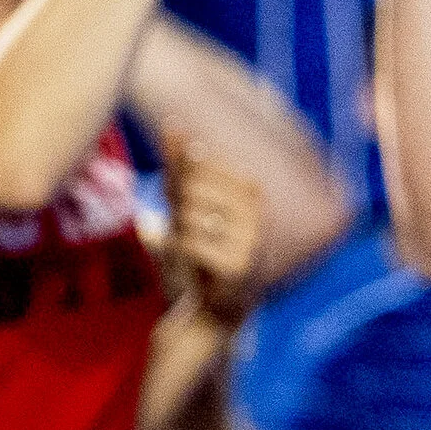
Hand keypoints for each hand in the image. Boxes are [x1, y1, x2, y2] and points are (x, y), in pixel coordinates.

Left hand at [164, 134, 265, 322]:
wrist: (217, 306)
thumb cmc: (202, 247)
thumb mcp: (188, 203)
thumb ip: (181, 166)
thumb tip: (171, 123)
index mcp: (253, 189)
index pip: (199, 163)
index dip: (177, 181)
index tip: (183, 201)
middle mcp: (259, 211)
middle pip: (191, 189)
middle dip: (177, 208)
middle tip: (188, 229)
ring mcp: (252, 239)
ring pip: (188, 216)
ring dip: (177, 231)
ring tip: (193, 246)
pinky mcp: (239, 266)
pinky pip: (188, 243)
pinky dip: (175, 250)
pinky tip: (188, 260)